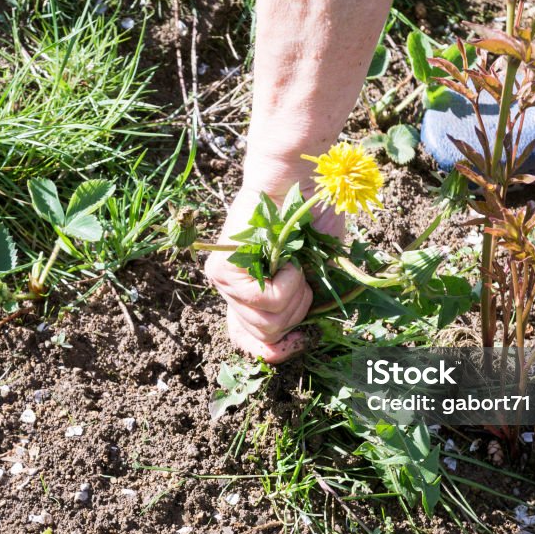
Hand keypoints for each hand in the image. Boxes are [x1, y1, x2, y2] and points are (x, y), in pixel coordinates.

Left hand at [205, 186, 343, 362]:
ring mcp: (223, 283)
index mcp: (249, 295)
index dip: (276, 352)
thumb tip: (295, 343)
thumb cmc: (309, 220)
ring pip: (267, 323)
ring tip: (294, 263)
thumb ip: (299, 303)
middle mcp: (230, 292)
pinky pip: (266, 300)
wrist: (295, 181)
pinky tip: (286, 257)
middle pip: (266, 337)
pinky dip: (289, 282)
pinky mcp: (223, 271)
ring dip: (295, 296)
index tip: (299, 341)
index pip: (248, 342)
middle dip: (297, 313)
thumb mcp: (311, 270)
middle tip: (302, 278)